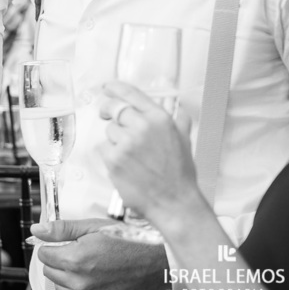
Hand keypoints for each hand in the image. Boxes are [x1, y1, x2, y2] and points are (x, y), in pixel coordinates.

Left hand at [33, 218, 168, 289]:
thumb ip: (61, 229)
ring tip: (89, 265)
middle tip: (79, 252)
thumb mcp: (93, 227)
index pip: (43, 255)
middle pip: (50, 271)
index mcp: (76, 260)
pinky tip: (94, 280)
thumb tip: (37, 230)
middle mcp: (81, 283)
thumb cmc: (130, 242)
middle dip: (59, 260)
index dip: (52, 246)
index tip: (63, 243)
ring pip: (62, 287)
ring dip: (68, 276)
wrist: (158, 263)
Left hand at [97, 81, 197, 222]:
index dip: (115, 87)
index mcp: (160, 119)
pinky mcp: (113, 158)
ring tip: (132, 155)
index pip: (131, 93)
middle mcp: (143, 126)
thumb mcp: (184, 140)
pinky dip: (111, 155)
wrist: (174, 202)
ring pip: (109, 130)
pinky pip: (104, 147)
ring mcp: (126, 142)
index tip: (107, 87)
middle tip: (106, 115)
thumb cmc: (179, 174)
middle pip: (114, 108)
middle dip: (109, 111)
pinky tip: (126, 165)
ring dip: (115, 139)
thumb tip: (178, 108)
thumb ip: (179, 121)